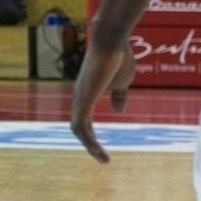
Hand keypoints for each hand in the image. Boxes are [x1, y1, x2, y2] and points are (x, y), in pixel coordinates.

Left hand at [70, 22, 137, 163]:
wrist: (112, 40)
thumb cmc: (119, 56)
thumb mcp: (122, 81)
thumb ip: (119, 95)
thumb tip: (118, 110)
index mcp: (88, 93)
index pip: (83, 118)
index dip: (90, 134)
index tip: (101, 148)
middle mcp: (80, 96)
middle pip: (78, 127)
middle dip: (89, 144)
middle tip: (102, 158)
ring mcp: (80, 97)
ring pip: (78, 129)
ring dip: (90, 146)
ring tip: (103, 159)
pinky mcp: (84, 98)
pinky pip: (81, 126)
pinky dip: (88, 140)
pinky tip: (98, 150)